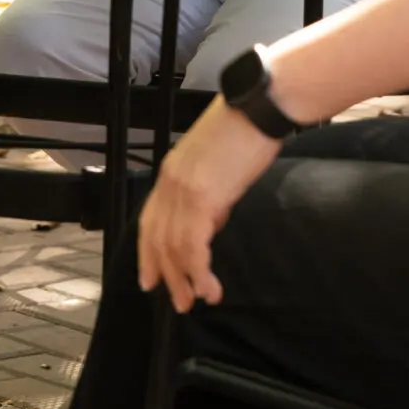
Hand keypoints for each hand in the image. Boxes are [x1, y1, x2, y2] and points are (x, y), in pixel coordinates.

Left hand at [138, 98, 281, 313]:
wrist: (260, 107)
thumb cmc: (247, 130)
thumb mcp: (218, 165)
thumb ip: (208, 193)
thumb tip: (212, 221)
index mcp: (172, 171)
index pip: (150, 220)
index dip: (148, 253)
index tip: (150, 279)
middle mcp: (170, 181)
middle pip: (157, 238)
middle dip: (166, 275)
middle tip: (178, 302)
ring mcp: (183, 189)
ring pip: (174, 247)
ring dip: (185, 280)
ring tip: (197, 301)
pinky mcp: (203, 198)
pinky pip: (193, 246)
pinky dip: (199, 271)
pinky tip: (209, 286)